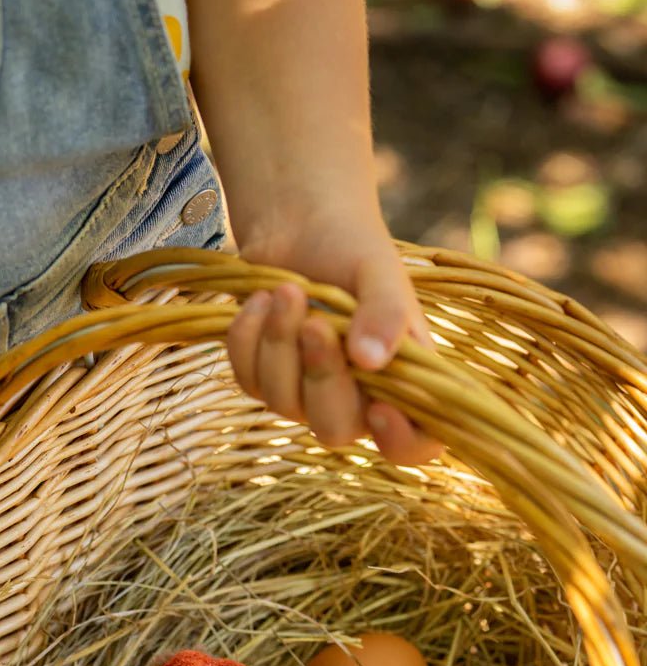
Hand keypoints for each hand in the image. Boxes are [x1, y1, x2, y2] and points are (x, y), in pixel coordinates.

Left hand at [226, 217, 442, 466]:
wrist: (298, 222)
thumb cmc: (352, 246)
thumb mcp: (380, 270)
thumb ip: (387, 312)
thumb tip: (371, 362)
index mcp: (403, 377)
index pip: (417, 444)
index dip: (401, 443)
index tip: (382, 408)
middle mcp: (357, 397)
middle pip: (336, 430)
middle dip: (321, 377)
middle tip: (316, 323)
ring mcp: (305, 394)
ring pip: (283, 403)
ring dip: (280, 344)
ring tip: (287, 290)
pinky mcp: (262, 379)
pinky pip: (248, 380)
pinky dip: (248, 337)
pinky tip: (260, 299)